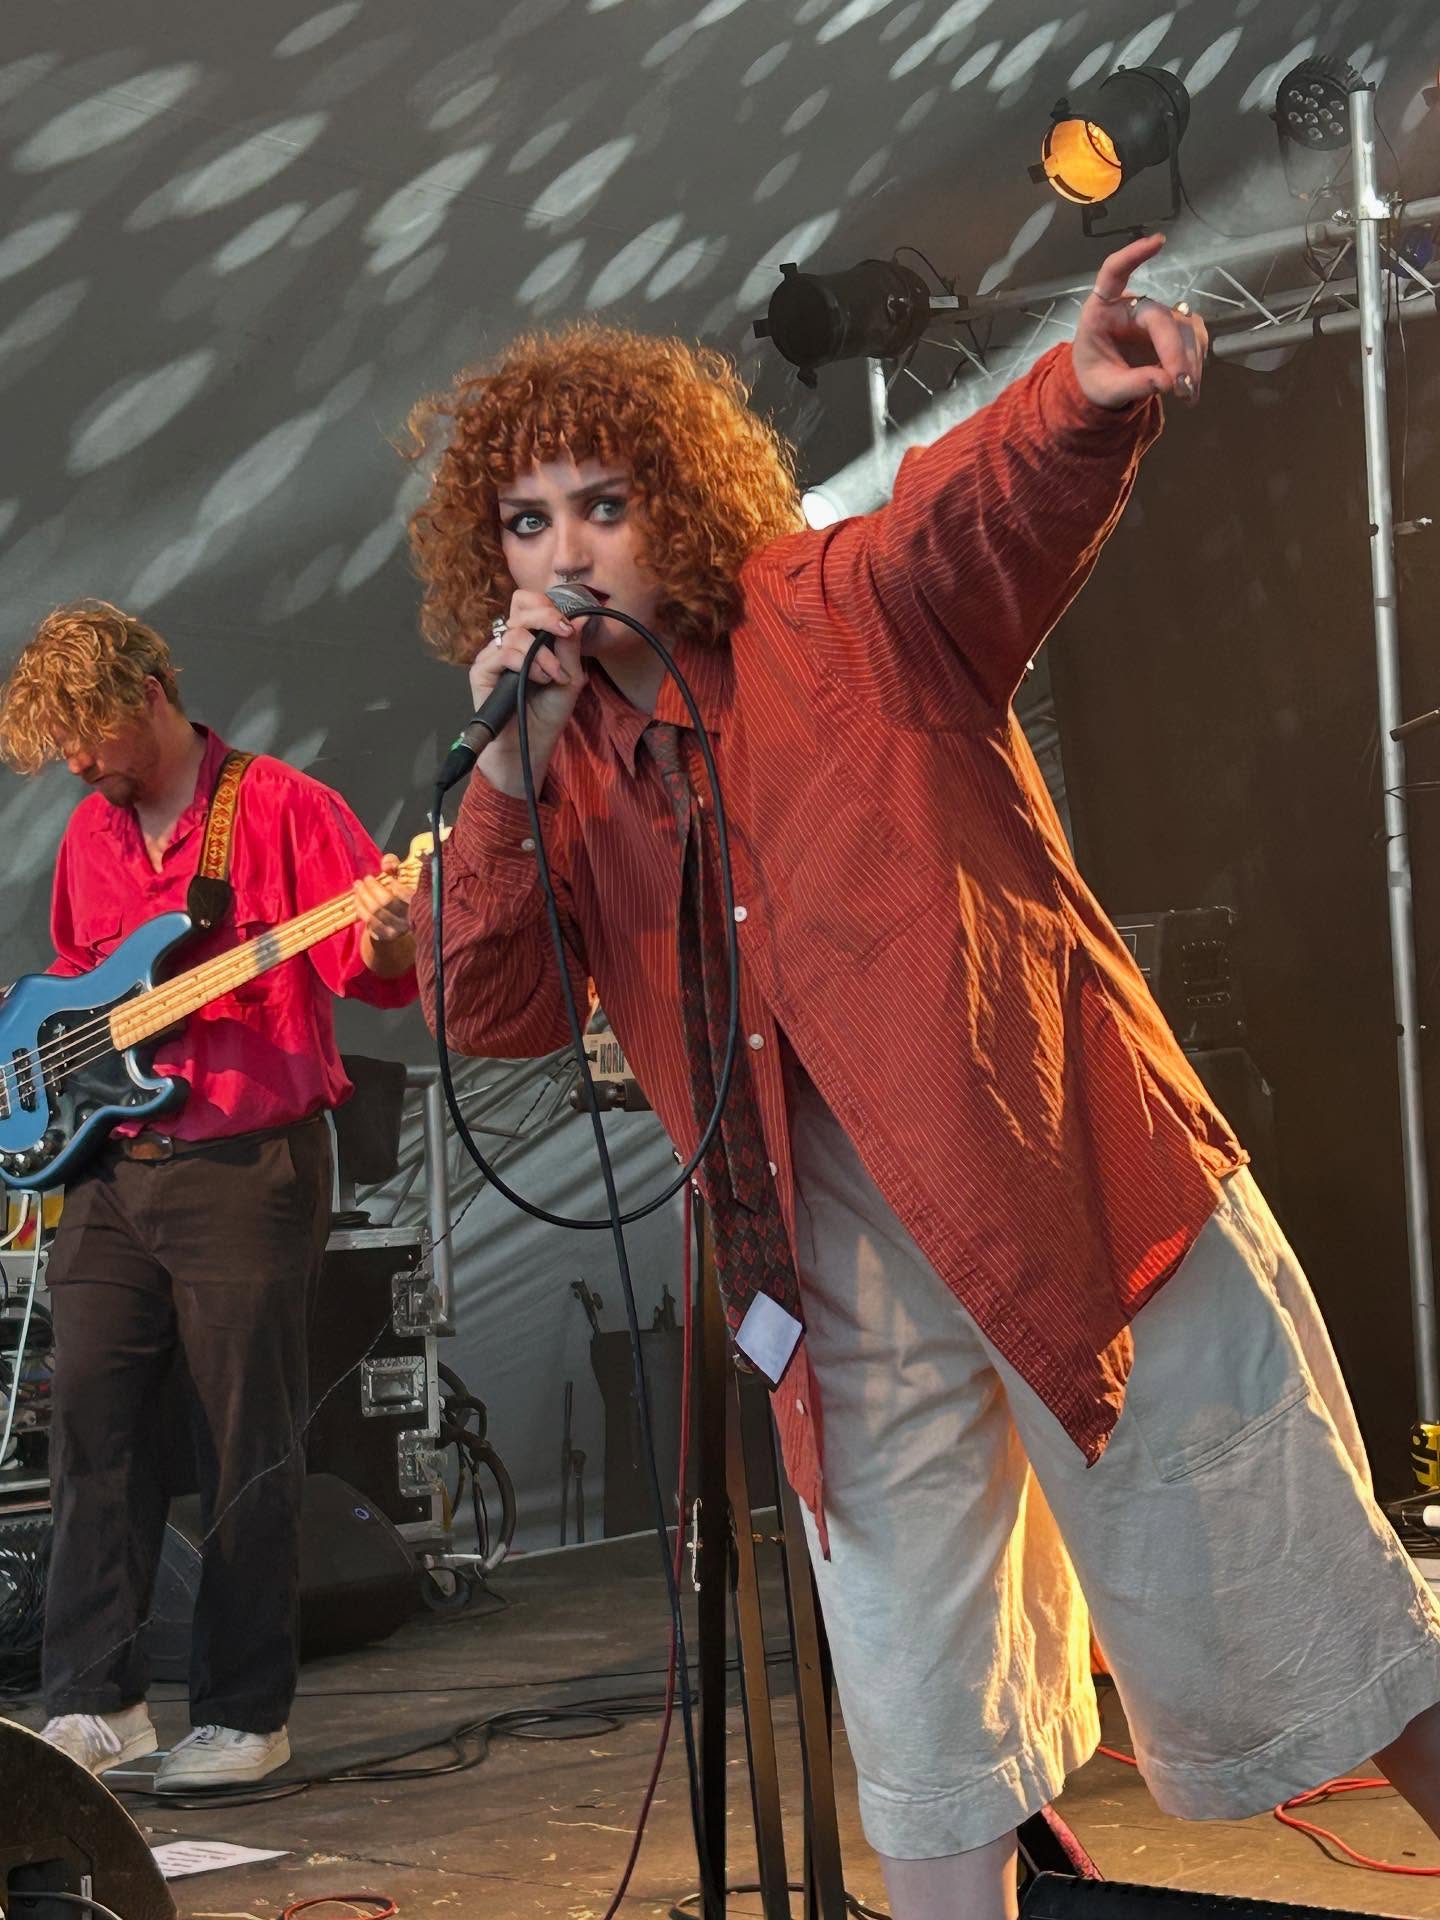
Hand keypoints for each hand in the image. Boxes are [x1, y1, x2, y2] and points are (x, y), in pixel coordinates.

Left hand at [353, 854, 411, 943]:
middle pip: (388, 903)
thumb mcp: (402, 878)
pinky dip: (360, 907)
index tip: (390, 879)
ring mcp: (396, 929)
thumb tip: (386, 864)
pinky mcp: (384, 936)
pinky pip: (369, 921)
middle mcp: (409, 919)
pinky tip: (356, 898)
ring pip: (376, 912)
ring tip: (357, 884)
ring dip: (363, 896)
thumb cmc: (400, 896)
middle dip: (374, 888)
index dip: (398, 887)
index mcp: (419, 904)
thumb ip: (395, 866)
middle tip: (367, 878)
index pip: (409, 897)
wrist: (398, 927)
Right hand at [469, 589, 585, 794]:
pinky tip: (538, 680)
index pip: (531, 603)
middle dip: (545, 616)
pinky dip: (525, 663)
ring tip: (553, 676)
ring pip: (514, 631)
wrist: (531, 746)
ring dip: (541, 653)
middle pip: (520, 606)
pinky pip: (502, 652)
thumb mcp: (570, 677)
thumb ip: (572, 647)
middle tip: (562, 632)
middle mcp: (509, 643)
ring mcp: (494, 655)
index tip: (568, 624)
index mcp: (529, 638)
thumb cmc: (548, 714)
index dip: (548, 604)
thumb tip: (582, 616)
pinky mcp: (481, 671)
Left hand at [1071, 233, 1207, 411]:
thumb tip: (1166, 381)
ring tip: (1186, 395)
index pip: (1114, 273)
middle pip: (1159, 318)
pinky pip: (1194, 339)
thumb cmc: (1096, 376)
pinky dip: (1196, 362)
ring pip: (1183, 329)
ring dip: (1190, 362)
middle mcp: (1132, 305)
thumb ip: (1131, 384)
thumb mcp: (1104, 389)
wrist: (1104, 381)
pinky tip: (1190, 386)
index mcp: (1102, 310)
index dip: (1133, 255)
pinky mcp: (1175, 327)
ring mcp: (1156, 314)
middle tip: (1180, 386)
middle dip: (1174, 352)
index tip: (1158, 242)